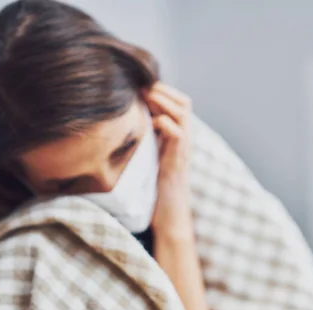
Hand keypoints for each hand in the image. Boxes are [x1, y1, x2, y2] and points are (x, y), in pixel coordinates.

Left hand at [144, 82, 193, 237]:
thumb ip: (147, 141)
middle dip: (163, 91)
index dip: (162, 91)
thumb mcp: (150, 159)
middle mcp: (185, 140)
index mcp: (178, 137)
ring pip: (183, 112)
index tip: (139, 89)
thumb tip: (126, 124)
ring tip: (145, 100)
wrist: (169, 217)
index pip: (179, 103)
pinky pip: (177, 132)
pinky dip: (164, 123)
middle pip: (184, 102)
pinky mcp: (178, 160)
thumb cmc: (156, 190)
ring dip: (163, 102)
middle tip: (141, 89)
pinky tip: (150, 125)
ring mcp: (184, 149)